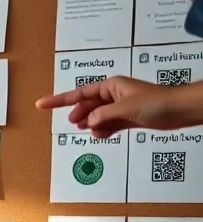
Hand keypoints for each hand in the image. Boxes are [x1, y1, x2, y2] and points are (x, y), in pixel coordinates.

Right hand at [36, 76, 199, 137]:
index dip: (59, 100)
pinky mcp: (129, 118)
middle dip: (79, 114)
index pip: (79, 93)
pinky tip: (101, 134)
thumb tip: (87, 122)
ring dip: (92, 124)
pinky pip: (109, 124)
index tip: (41, 104)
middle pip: (87, 105)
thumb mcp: (125, 108)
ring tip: (88, 130)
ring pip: (98, 116)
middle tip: (72, 123)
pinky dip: (103, 129)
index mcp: (111, 86)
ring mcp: (121, 107)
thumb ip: (103, 115)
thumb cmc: (157, 102)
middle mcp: (114, 95)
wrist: (180, 110)